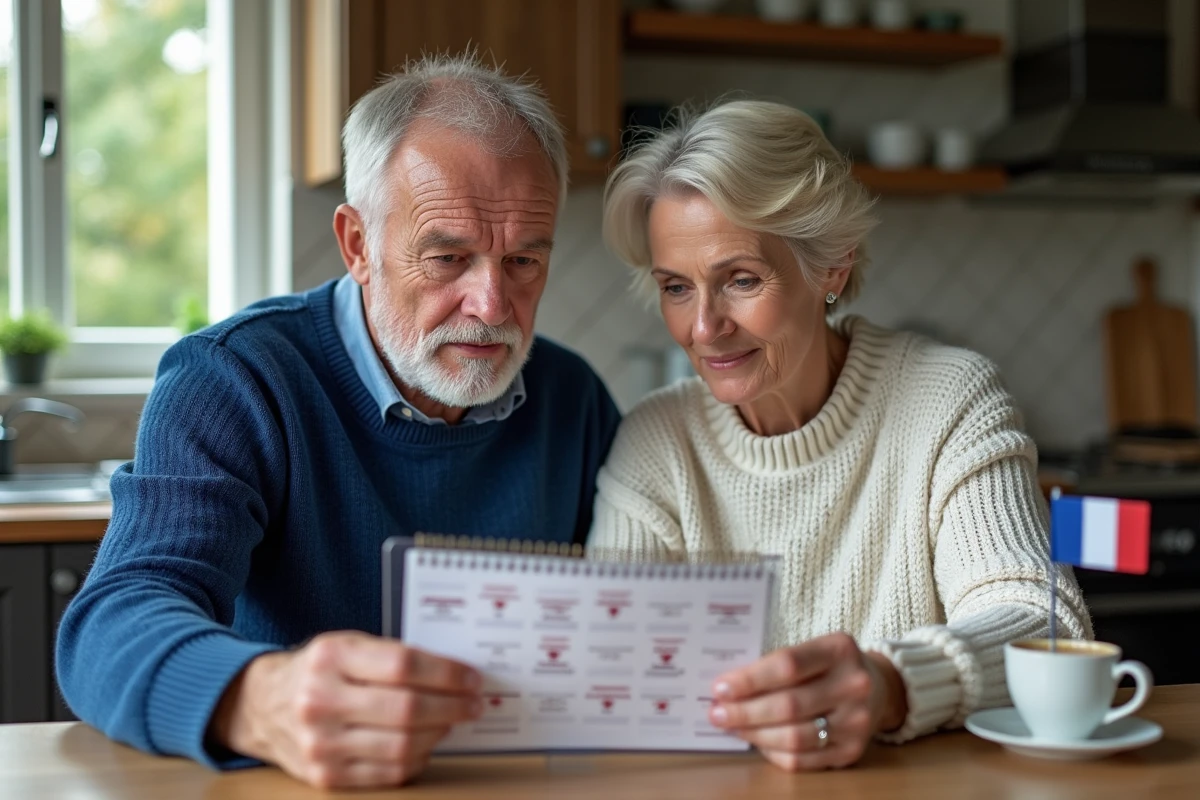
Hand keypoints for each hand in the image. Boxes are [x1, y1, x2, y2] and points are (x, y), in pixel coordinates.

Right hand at [208, 631, 481, 788]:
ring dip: (438, 734)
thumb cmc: (318, 670)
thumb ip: (392, 656)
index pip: (404, 665)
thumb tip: (454, 674)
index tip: (473, 679)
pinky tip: (427, 744)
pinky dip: (416, 759)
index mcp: (331, 657)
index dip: (447, 674)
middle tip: (474, 704)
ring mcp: (320, 743)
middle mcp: (321, 700)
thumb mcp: (347, 645)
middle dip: (452, 707)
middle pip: (406, 709)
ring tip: (452, 722)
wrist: (260, 705)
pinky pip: (386, 773)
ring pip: (400, 746)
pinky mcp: (324, 775)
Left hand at [707, 632, 906, 770]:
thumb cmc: (830, 666)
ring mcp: (856, 722)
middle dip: (745, 711)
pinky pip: (803, 759)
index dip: (750, 679)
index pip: (788, 665)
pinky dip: (773, 752)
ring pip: (794, 737)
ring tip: (731, 727)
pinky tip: (757, 741)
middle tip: (716, 713)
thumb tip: (727, 688)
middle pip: (789, 705)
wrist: (880, 689)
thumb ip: (776, 664)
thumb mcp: (813, 650)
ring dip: (754, 734)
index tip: (719, 688)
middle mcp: (853, 685)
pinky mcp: (852, 751)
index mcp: (839, 650)